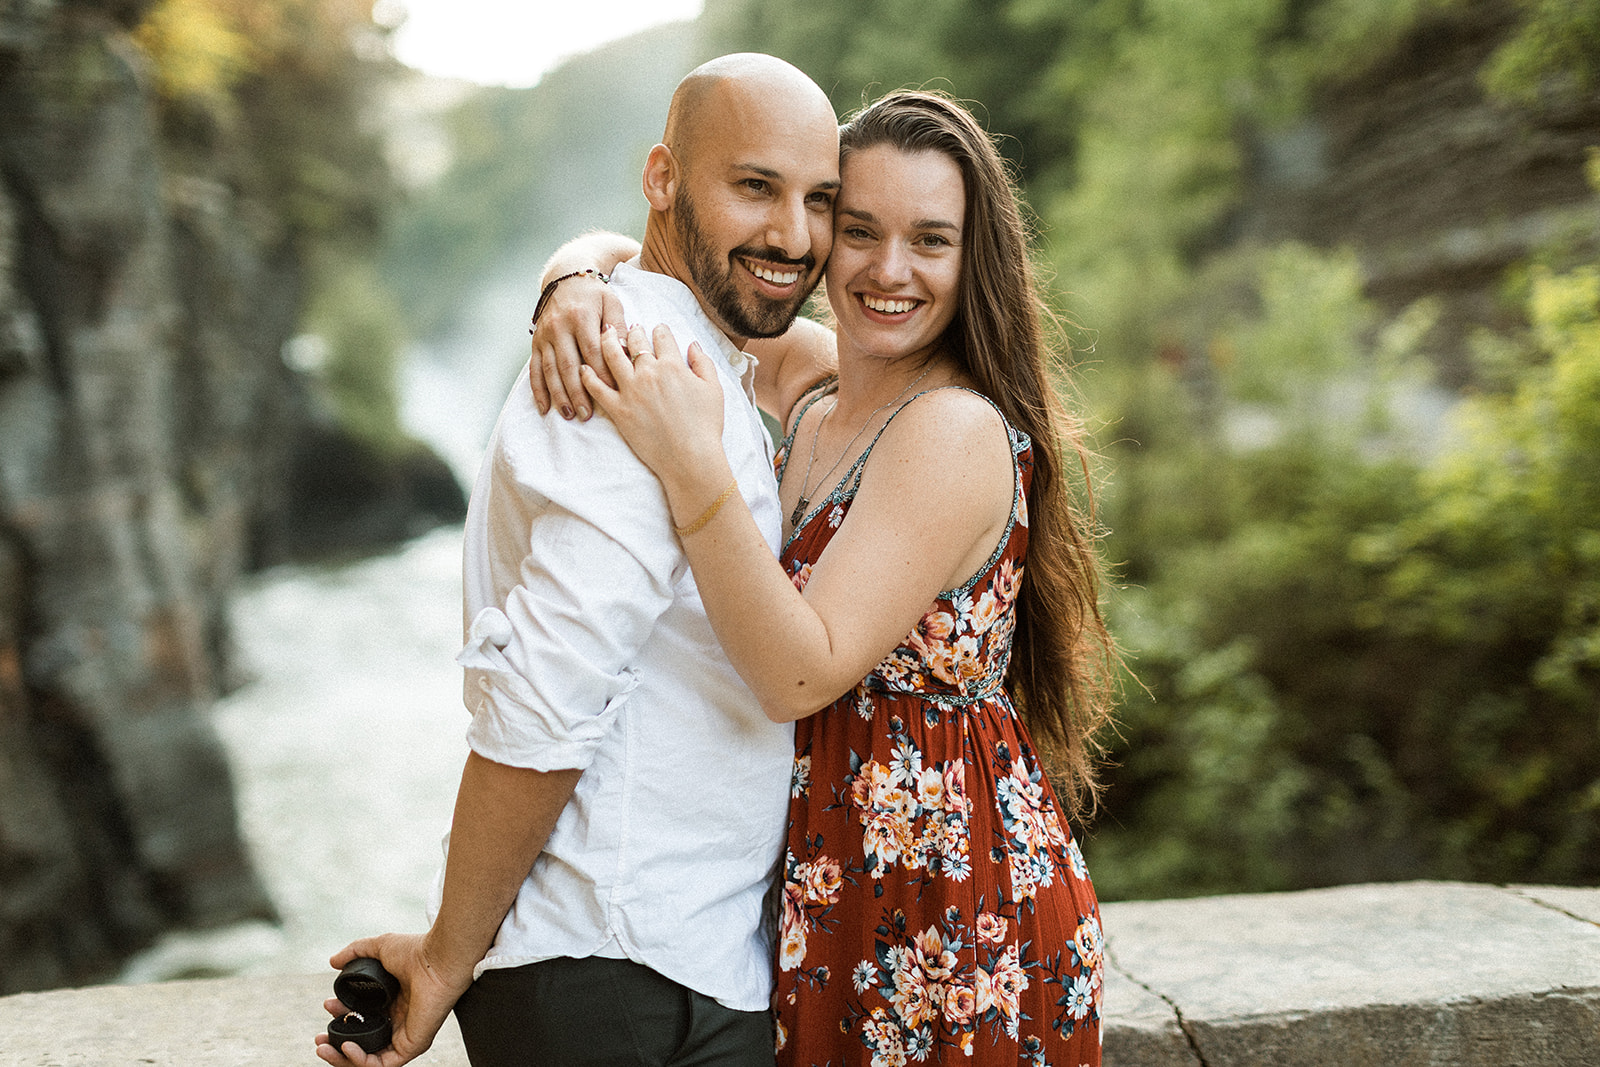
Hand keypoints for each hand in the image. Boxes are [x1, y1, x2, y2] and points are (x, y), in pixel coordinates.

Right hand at [314, 933, 473, 1066]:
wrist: (438, 959)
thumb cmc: (417, 951)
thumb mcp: (379, 948)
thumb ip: (355, 952)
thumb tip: (333, 962)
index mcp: (392, 1003)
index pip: (361, 1019)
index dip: (341, 1017)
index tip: (328, 1005)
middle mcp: (398, 1021)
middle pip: (362, 1043)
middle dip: (336, 1044)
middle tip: (320, 1038)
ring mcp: (404, 1035)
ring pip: (368, 1059)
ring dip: (342, 1058)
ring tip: (324, 1049)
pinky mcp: (411, 1046)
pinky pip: (382, 1064)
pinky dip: (360, 1060)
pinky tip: (347, 1046)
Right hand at [529, 274, 625, 419]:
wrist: (565, 277)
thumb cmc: (595, 294)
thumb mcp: (612, 303)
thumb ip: (619, 328)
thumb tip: (628, 354)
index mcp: (582, 317)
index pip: (593, 351)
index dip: (602, 374)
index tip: (612, 393)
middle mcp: (560, 327)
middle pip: (569, 365)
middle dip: (578, 392)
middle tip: (587, 415)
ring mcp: (545, 335)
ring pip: (551, 370)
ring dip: (559, 395)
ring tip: (569, 415)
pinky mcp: (536, 341)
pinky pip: (535, 368)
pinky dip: (538, 390)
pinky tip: (544, 408)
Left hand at [582, 322, 727, 493]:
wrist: (690, 457)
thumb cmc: (706, 426)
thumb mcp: (714, 390)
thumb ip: (703, 363)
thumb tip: (692, 345)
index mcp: (673, 365)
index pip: (662, 336)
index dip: (659, 329)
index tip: (657, 329)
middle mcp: (649, 373)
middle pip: (635, 341)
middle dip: (632, 331)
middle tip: (628, 327)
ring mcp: (631, 391)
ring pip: (612, 356)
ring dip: (606, 341)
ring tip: (603, 334)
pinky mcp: (619, 410)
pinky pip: (597, 388)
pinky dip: (588, 376)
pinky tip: (583, 368)